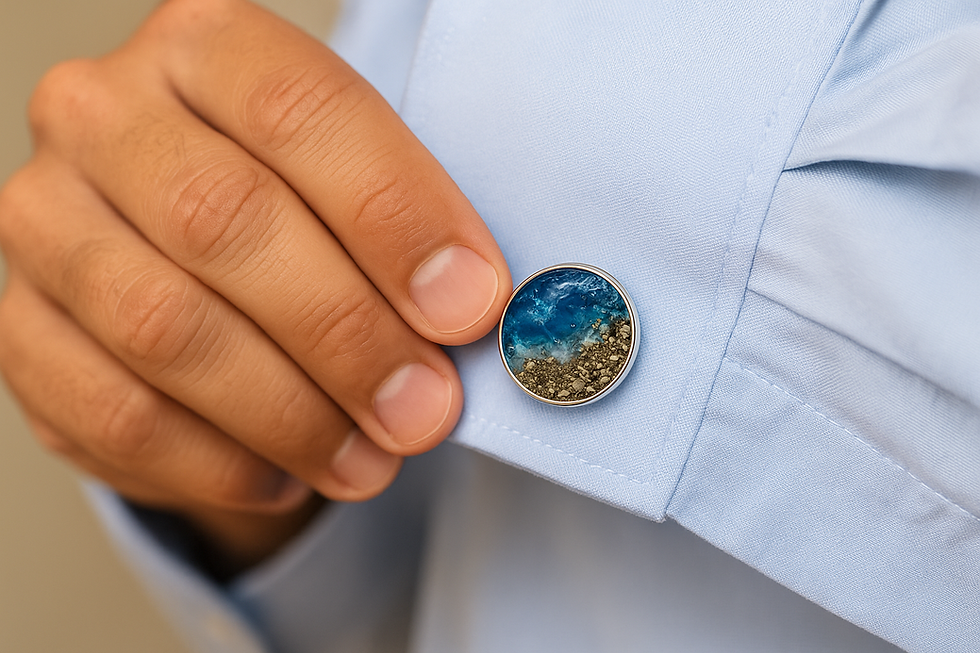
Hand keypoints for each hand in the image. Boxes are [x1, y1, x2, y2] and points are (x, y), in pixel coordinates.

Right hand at [0, 0, 509, 563]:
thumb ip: (408, 232)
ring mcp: (44, 220)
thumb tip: (468, 309)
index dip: (395, 215)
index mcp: (204, 47)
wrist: (190, 258)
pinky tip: (288, 474)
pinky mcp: (20, 329)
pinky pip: (117, 413)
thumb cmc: (298, 210)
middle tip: (426, 407)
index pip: (300, 109)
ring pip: (164, 327)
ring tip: (371, 458)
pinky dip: (219, 461)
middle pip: (224, 220)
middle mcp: (104, 116)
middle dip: (346, 334)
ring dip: (290, 414)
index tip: (468, 306)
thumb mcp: (357, 185)